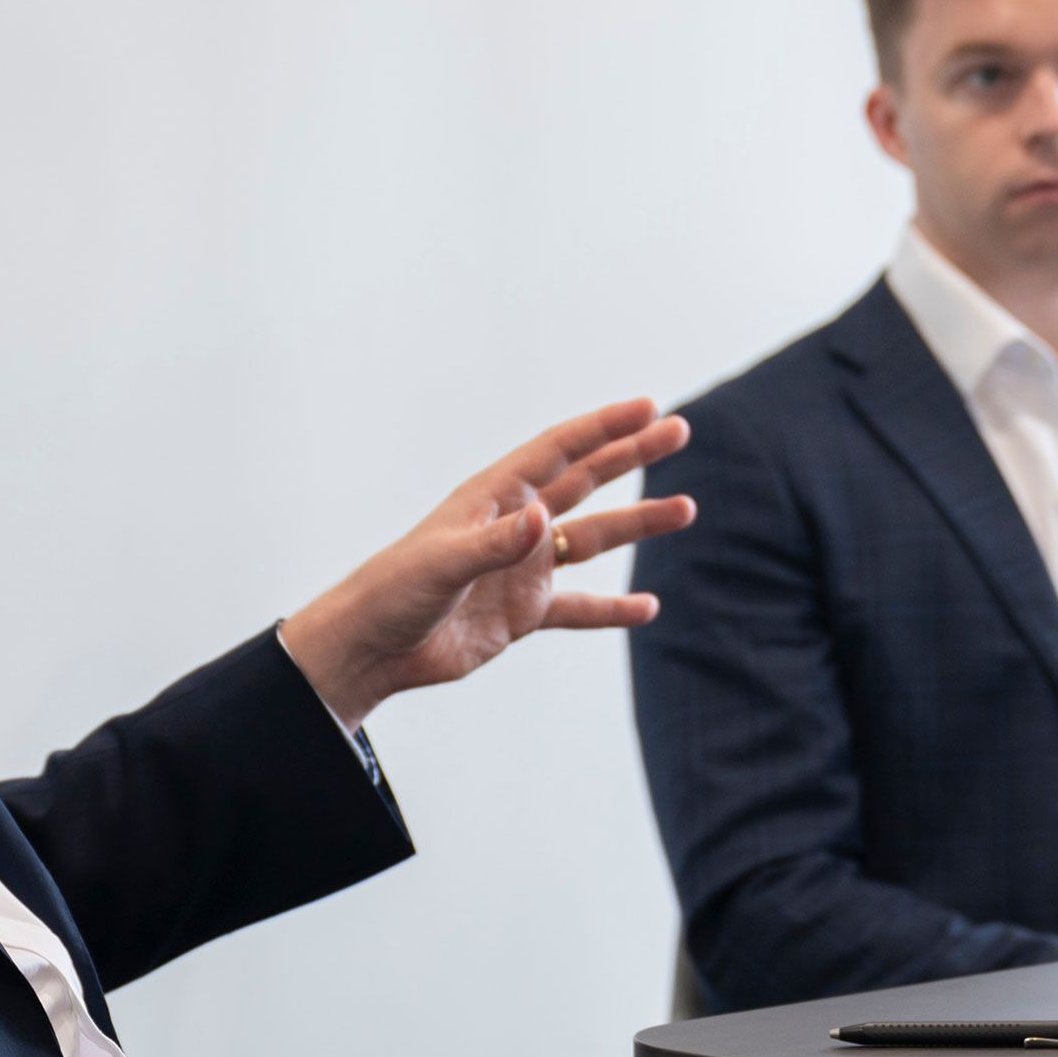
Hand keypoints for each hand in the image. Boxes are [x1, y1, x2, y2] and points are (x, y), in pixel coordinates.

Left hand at [279, 398, 694, 729]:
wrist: (373, 648)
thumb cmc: (394, 592)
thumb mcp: (444, 563)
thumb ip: (497, 544)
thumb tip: (543, 520)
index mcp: (493, 498)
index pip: (558, 451)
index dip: (603, 428)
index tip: (648, 408)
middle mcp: (514, 525)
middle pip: (584, 482)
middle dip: (631, 456)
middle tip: (680, 433)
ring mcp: (521, 569)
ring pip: (591, 539)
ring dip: (636, 523)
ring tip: (685, 509)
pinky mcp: (521, 612)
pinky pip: (578, 607)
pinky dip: (612, 609)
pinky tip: (647, 607)